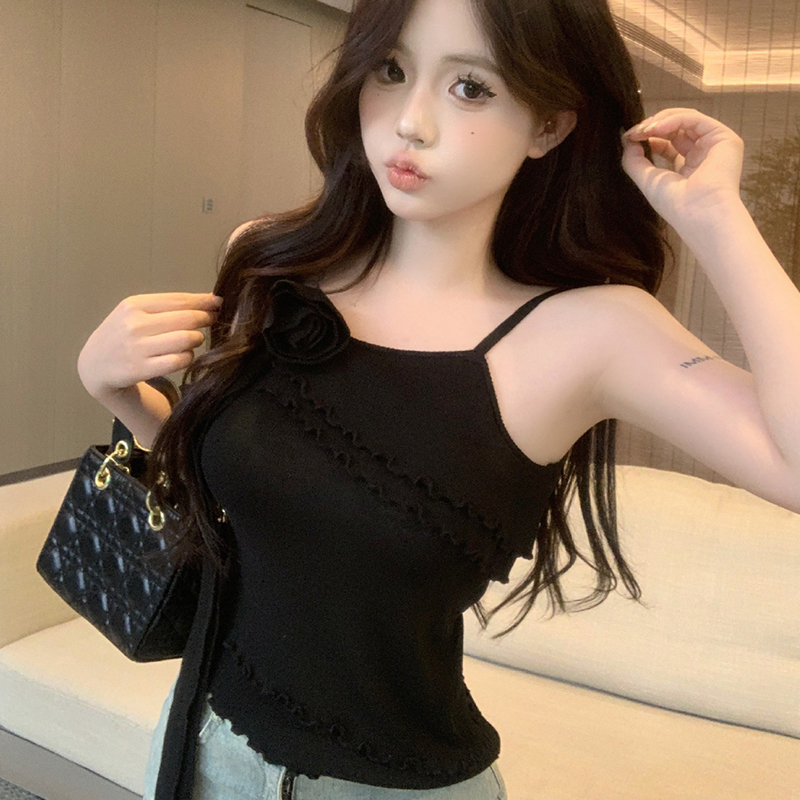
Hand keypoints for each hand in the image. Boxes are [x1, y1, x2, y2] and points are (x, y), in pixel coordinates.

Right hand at [77, 292, 221, 398]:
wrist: (94, 364)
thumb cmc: (122, 334)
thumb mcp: (135, 313)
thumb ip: (167, 306)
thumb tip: (209, 300)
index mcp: (134, 305)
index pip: (179, 300)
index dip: (204, 302)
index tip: (218, 303)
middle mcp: (135, 324)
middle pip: (187, 319)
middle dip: (206, 319)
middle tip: (213, 320)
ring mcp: (138, 348)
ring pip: (186, 339)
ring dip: (197, 339)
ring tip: (194, 339)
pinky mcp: (142, 369)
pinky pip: (180, 360)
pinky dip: (189, 357)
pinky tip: (184, 355)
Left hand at [621, 108, 744, 231]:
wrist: (699, 214)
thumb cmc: (676, 205)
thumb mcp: (648, 181)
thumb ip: (635, 161)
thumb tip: (627, 140)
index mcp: (688, 166)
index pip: (667, 142)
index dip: (649, 136)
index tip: (630, 137)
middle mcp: (702, 154)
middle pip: (676, 128)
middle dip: (652, 126)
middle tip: (635, 131)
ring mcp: (714, 145)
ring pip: (686, 119)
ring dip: (660, 121)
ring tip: (643, 130)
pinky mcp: (723, 137)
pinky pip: (695, 119)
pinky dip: (674, 119)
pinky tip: (656, 129)